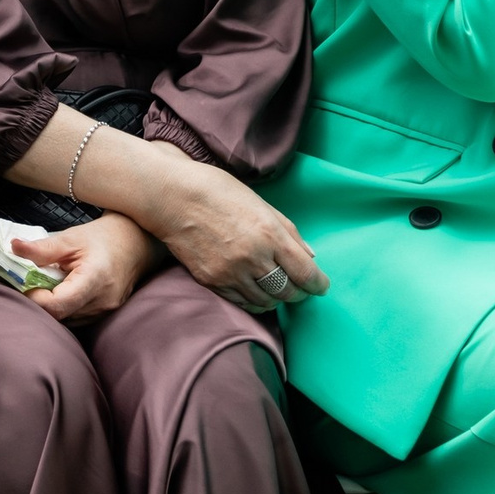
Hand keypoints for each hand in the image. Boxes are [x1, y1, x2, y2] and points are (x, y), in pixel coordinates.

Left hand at [13, 212, 160, 323]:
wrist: (136, 242)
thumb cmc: (103, 237)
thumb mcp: (70, 238)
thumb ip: (42, 248)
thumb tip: (13, 247)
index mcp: (94, 279)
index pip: (57, 306)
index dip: (35, 299)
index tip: (26, 284)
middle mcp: (102, 301)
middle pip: (60, 316)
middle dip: (41, 302)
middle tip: (33, 283)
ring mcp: (106, 311)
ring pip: (68, 320)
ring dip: (53, 306)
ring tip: (50, 284)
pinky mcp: (106, 314)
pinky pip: (77, 318)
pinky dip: (65, 307)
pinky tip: (63, 290)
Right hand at [141, 161, 326, 310]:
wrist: (173, 196)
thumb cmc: (218, 191)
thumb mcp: (261, 204)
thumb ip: (288, 231)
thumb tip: (310, 256)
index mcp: (270, 234)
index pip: (306, 273)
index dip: (319, 285)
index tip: (321, 286)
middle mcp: (253, 257)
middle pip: (288, 292)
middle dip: (300, 293)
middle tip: (301, 289)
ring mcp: (231, 272)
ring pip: (266, 302)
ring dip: (276, 299)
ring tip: (277, 290)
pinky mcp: (212, 281)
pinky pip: (241, 302)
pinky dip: (254, 301)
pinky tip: (255, 292)